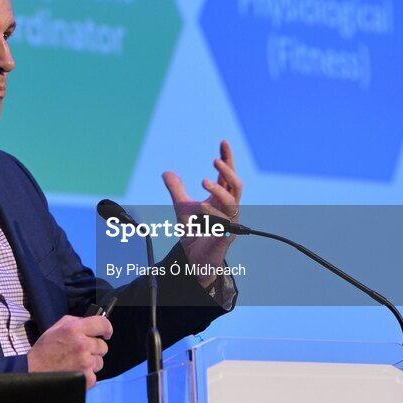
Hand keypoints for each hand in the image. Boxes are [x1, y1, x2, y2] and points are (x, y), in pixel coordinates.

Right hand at [27, 315, 112, 388]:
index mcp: (76, 329)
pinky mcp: (87, 378)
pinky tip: (75, 373)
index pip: (103, 324)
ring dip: (91, 363)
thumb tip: (89, 322)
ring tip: (75, 364)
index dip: (106, 328)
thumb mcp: (56, 328)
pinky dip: (87, 376)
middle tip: (80, 352)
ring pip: (100, 361)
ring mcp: (86, 362)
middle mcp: (83, 344)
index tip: (106, 333)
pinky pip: (95, 375)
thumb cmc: (44, 350)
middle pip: (103, 346)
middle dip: (94, 349)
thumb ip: (75, 322)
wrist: (33, 370)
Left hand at [162, 140, 242, 286]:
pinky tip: (201, 207)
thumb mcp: (182, 208)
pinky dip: (213, 213)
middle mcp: (229, 208)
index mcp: (221, 199)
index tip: (223, 142)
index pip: (227, 175)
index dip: (227, 158)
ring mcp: (229, 222)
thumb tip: (166, 172)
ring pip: (233, 202)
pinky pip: (225, 223)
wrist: (194, 260)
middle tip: (215, 160)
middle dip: (228, 171)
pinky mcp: (225, 237)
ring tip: (203, 181)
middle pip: (236, 184)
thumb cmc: (194, 233)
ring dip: (219, 190)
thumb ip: (176, 190)